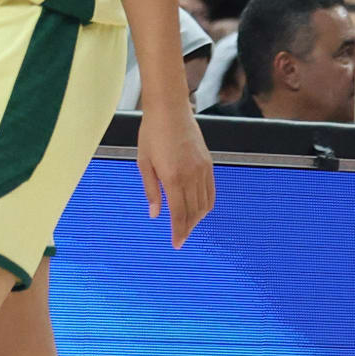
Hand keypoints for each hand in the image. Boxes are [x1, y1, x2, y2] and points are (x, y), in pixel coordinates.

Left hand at [137, 98, 214, 246]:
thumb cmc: (151, 135)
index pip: (178, 213)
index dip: (178, 231)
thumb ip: (151, 191)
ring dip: (196, 218)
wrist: (170, 111)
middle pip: (193, 212)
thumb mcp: (144, 163)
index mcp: (172, 178)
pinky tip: (198, 209)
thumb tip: (155, 214)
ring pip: (204, 204)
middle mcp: (191, 176)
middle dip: (187, 228)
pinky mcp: (208, 164)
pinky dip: (206, 204)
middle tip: (180, 238)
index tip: (176, 244)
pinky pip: (211, 191)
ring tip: (187, 225)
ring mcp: (202, 170)